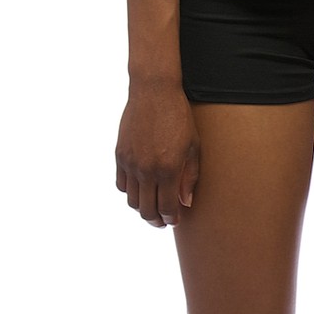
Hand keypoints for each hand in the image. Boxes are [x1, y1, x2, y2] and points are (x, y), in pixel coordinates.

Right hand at [115, 80, 199, 227]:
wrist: (153, 93)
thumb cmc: (179, 117)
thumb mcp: (193, 146)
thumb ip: (190, 177)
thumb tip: (185, 203)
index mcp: (168, 169)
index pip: (167, 207)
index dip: (171, 218)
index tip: (175, 220)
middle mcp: (147, 169)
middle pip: (147, 210)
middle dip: (156, 220)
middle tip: (163, 221)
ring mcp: (130, 163)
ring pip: (132, 200)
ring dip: (142, 208)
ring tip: (152, 207)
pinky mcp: (120, 155)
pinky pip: (121, 184)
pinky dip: (130, 192)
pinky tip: (141, 190)